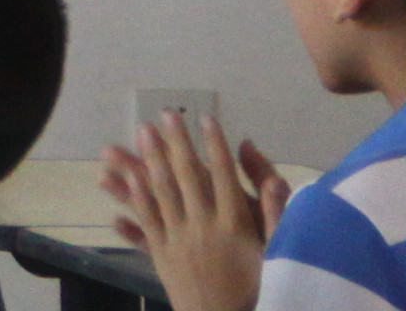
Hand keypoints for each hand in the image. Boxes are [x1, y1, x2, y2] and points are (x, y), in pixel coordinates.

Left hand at [101, 107, 286, 310]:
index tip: (206, 118)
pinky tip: (124, 179)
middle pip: (188, 176)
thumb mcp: (281, 254)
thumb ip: (276, 213)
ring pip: (161, 193)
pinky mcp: (163, 256)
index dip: (215, 145)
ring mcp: (180, 241)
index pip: (224, 175)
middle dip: (177, 142)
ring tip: (139, 133)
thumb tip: (270, 184)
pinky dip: (135, 199)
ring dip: (148, 160)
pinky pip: (147, 222)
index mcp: (235, 225)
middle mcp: (204, 227)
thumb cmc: (262, 291)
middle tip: (166, 114)